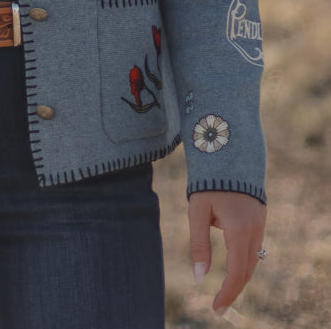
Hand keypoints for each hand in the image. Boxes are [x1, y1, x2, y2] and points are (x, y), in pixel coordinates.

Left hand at [188, 190, 266, 315]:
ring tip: (224, 288)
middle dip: (234, 288)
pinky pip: (255, 246)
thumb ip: (199, 244)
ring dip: (240, 275)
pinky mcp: (260, 217)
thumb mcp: (197, 211)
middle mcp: (254, 229)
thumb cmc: (209, 181)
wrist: (231, 152)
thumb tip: (199, 277)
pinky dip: (245, 259)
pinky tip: (233, 263)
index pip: (236, 272)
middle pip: (247, 270)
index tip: (215, 307)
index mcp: (238, 229)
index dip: (227, 293)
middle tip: (218, 303)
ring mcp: (260, 223)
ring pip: (253, 259)